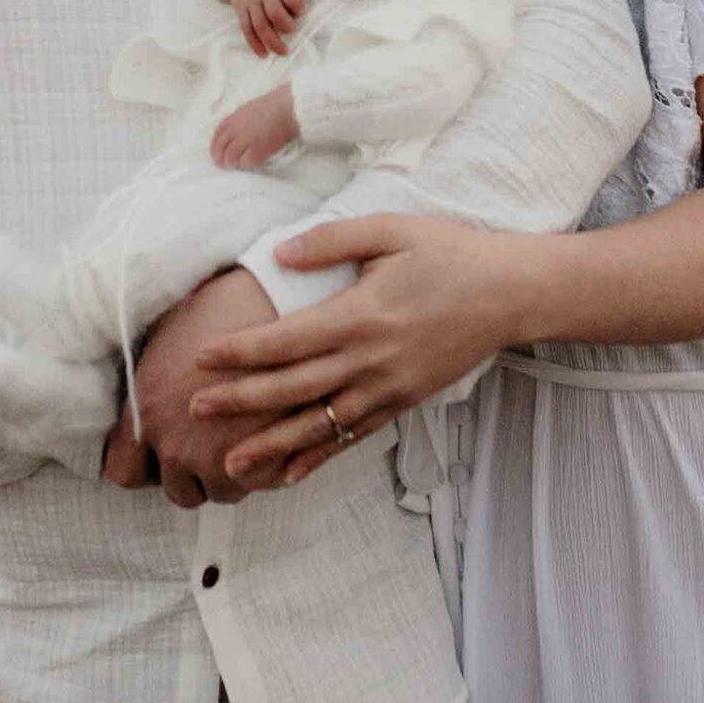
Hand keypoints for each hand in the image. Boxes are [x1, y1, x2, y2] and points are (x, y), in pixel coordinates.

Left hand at [101, 271, 283, 506]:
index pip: (123, 472)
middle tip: (209, 441)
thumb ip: (151, 387)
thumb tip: (145, 401)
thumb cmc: (221, 306)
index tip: (158, 452)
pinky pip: (260, 485)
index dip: (142, 464)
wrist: (278, 299)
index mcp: (146, 413)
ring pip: (221, 492)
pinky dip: (265, 469)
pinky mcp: (266, 462)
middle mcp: (176, 444)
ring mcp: (221, 459)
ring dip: (229, 473)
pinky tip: (269, 438)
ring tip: (242, 439)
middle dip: (192, 470)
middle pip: (178, 490)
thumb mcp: (167, 338)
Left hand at [188, 213, 533, 485]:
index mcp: (359, 315)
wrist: (509, 293)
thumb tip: (279, 253)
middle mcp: (368, 360)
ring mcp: (386, 388)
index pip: (286, 340)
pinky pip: (353, 436)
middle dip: (239, 402)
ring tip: (231, 466)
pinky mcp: (402, 402)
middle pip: (292, 388)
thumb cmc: (450, 254)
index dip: (241, 352)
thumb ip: (332, 241)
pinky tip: (291, 472)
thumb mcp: (391, 230)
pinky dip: (320, 455)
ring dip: (272, 445)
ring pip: (318, 424)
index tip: (201, 357)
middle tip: (194, 411)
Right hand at [210, 0, 304, 56]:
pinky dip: (255, 44)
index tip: (301, 12)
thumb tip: (312, 12)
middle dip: (285, 26)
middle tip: (293, 31)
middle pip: (274, 12)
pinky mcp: (240, 11)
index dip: (298, 6)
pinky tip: (264, 54)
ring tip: (283, 52)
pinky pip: (246, 29)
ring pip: (260, 25)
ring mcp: (251, 2)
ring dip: (272, 41)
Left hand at [211, 85, 297, 169]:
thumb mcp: (247, 110)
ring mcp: (246, 140)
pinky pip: (245, 162)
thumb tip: (232, 135)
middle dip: (220, 159)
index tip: (216, 154)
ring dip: (232, 164)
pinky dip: (245, 165)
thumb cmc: (272, 107)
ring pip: (230, 158)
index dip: (214, 148)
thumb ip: (237, 121)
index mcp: (233, 119)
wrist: (286, 108)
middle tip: (223, 165)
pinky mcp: (257, 150)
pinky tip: (250, 164)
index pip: (217, 136)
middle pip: (221, 149)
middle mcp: (236, 130)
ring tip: (237, 166)